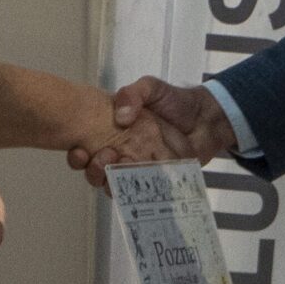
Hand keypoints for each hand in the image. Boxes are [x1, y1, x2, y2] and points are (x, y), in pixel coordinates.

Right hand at [68, 77, 231, 189]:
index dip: (77, 155)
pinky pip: (143, 196)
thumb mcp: (151, 87)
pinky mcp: (159, 183)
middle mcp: (123, 155)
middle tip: (106, 158)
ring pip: (116, 188)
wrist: (207, 118)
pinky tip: (142, 186)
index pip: (86, 149)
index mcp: (114, 135)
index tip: (79, 151)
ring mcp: (140, 171)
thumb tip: (120, 117)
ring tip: (124, 170)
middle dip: (94, 171)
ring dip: (112, 184)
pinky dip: (138, 195)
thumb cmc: (176, 102)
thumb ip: (132, 94)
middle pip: (97, 173)